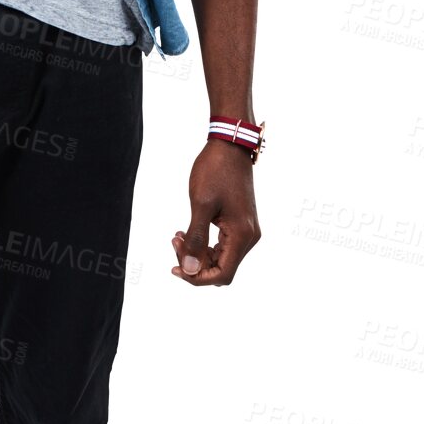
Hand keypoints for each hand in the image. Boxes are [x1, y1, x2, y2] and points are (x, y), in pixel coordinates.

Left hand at [170, 140, 260, 285]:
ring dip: (198, 252)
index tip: (175, 268)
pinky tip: (187, 231)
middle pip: (222, 268)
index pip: (222, 274)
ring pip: (221, 257)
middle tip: (174, 241)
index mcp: (242, 236)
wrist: (229, 146)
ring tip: (178, 235)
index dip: (198, 278)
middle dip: (195, 262)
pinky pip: (223, 244)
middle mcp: (249, 237)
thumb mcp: (200, 205)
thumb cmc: (215, 171)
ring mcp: (247, 230)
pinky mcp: (241, 223)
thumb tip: (189, 270)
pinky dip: (205, 243)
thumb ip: (195, 240)